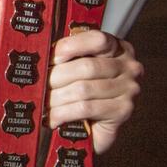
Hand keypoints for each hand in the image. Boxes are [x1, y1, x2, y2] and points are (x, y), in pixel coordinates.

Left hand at [47, 29, 141, 153]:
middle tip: (37, 85)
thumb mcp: (78, 67)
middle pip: (87, 67)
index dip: (71, 46)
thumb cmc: (83, 92)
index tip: (52, 58)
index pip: (97, 39)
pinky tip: (52, 117)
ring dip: (56, 98)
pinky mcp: (123, 111)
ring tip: (41, 103)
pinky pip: (86, 108)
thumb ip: (68, 56)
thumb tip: (41, 53)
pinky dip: (63, 113)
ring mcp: (129, 89)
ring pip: (83, 89)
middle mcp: (129, 66)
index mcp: (117, 48)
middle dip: (56, 77)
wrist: (97, 127)